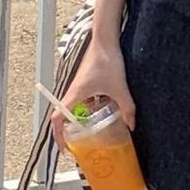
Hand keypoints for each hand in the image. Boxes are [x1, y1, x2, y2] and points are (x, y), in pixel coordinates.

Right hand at [48, 39, 135, 154]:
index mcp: (75, 95)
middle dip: (67, 133)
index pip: (57, 119)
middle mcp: (73, 92)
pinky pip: (82, 101)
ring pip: (73, 109)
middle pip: (62, 117)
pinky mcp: (86, 83)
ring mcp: (78, 87)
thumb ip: (127, 108)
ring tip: (89, 134)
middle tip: (77, 146)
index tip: (64, 149)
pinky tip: (102, 113)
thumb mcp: (119, 88)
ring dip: (77, 122)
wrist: (106, 40)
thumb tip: (131, 126)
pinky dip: (87, 110)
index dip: (57, 136)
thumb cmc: (107, 60)